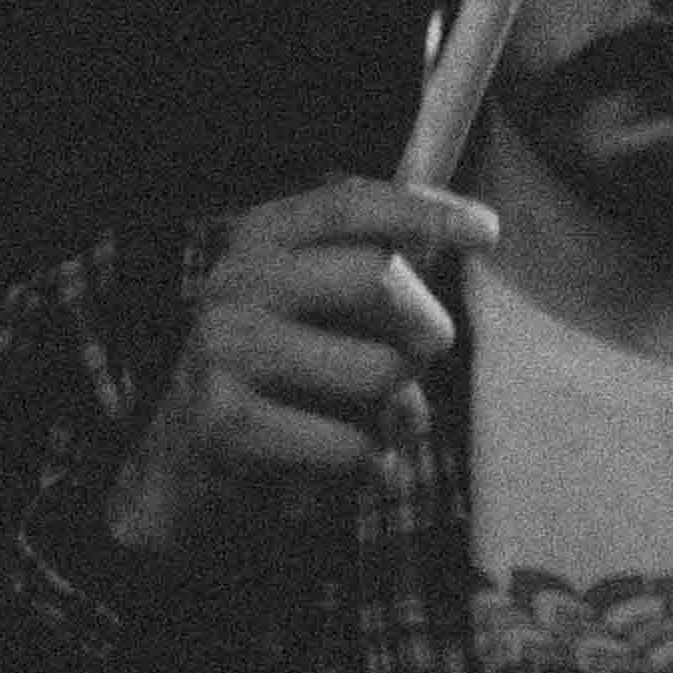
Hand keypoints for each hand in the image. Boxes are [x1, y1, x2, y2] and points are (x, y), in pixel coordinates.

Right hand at [106, 179, 502, 553]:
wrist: (187, 470)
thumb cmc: (282, 381)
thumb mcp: (320, 307)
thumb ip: (379, 264)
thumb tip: (469, 223)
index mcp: (260, 239)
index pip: (350, 203)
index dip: (423, 211)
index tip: (485, 229)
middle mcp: (235, 282)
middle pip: (377, 279)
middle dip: (424, 328)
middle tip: (421, 358)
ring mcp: (226, 348)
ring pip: (378, 370)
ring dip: (398, 412)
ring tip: (369, 423)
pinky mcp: (226, 420)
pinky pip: (350, 443)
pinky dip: (366, 466)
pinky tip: (337, 464)